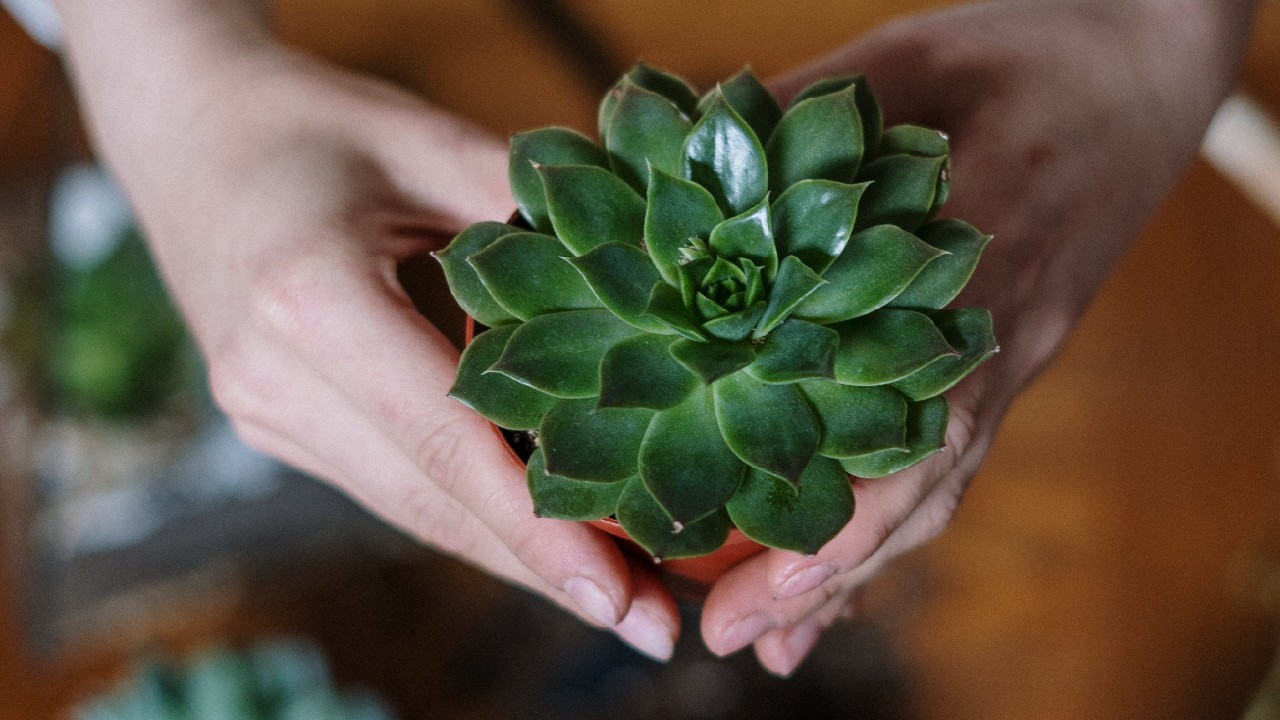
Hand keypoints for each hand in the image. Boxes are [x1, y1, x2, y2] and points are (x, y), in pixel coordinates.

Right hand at [51, 0, 680, 658]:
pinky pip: (390, 481)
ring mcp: (265, 410)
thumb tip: (647, 291)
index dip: (537, 529)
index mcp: (306, 298)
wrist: (188, 136)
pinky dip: (468, 512)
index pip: (443, 441)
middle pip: (431, 502)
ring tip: (623, 595)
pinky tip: (544, 535)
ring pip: (411, 508)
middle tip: (654, 623)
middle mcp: (272, 376)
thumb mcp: (428, 138)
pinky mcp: (278, 421)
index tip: (620, 595)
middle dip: (545, 569)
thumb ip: (529, 214)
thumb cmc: (312, 125)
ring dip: (512, 556)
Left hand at [699, 0, 1254, 673]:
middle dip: (825, 575)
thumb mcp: (893, 68)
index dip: (834, 517)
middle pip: (915, 487)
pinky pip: (954, 452)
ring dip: (859, 570)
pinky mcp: (1012, 348)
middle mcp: (993, 334)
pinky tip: (846, 564)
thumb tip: (675, 184)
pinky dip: (895, 518)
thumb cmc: (1020, 46)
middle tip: (726, 641)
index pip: (898, 424)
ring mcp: (1011, 351)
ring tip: (772, 639)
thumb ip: (793, 135)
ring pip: (937, 487)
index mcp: (966, 268)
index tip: (752, 580)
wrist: (1140, 62)